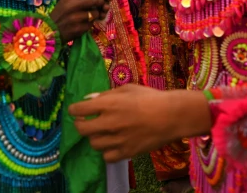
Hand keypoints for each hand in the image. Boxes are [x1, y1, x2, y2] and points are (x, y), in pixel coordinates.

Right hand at [50, 0, 109, 42]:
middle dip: (101, 1)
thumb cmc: (59, 13)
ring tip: (92, 15)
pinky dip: (91, 23)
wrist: (50, 30)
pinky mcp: (78, 28)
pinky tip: (85, 23)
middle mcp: (72, 5)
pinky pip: (91, 24)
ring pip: (95, 12)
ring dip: (96, 14)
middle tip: (101, 4)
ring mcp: (75, 17)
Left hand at [68, 85, 211, 162]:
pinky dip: (107, 151)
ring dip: (95, 137)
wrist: (171, 116)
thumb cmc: (150, 98)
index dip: (74, 110)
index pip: (79, 109)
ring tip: (103, 132)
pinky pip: (107, 157)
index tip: (76, 111)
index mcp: (108, 104)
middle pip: (82, 129)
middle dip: (80, 125)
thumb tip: (88, 100)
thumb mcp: (127, 89)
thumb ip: (106, 95)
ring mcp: (117, 139)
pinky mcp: (126, 152)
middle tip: (85, 122)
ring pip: (93, 144)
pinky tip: (113, 144)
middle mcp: (109, 122)